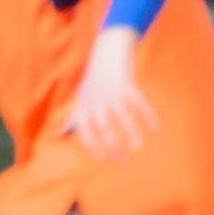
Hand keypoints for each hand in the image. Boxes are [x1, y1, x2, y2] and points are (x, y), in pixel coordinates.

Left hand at [62, 27, 157, 159]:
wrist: (107, 52)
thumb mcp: (79, 100)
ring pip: (123, 118)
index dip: (92, 145)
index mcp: (85, 107)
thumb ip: (72, 121)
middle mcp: (98, 102)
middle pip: (104, 128)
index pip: (85, 131)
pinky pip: (140, 104)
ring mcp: (113, 94)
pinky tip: (156, 128)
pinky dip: (149, 116)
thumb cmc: (92, 81)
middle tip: (122, 161)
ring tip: (138, 147)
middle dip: (113, 146)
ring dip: (131, 134)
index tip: (102, 158)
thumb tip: (57, 136)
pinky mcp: (128, 85)